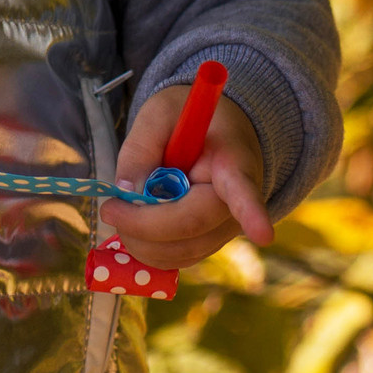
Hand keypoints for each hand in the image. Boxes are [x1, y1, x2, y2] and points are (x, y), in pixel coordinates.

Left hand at [98, 90, 271, 269]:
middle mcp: (236, 205)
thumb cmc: (188, 121)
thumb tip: (128, 192)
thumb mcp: (160, 114)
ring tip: (120, 210)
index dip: (252, 213)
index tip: (263, 234)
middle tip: (109, 208)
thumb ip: (141, 146)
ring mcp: (225, 230)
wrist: (214, 135)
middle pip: (192, 227)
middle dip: (143, 225)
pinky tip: (134, 224)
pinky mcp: (209, 245)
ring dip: (140, 240)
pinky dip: (147, 248)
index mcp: (233, 163)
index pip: (244, 190)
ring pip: (181, 251)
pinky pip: (177, 258)